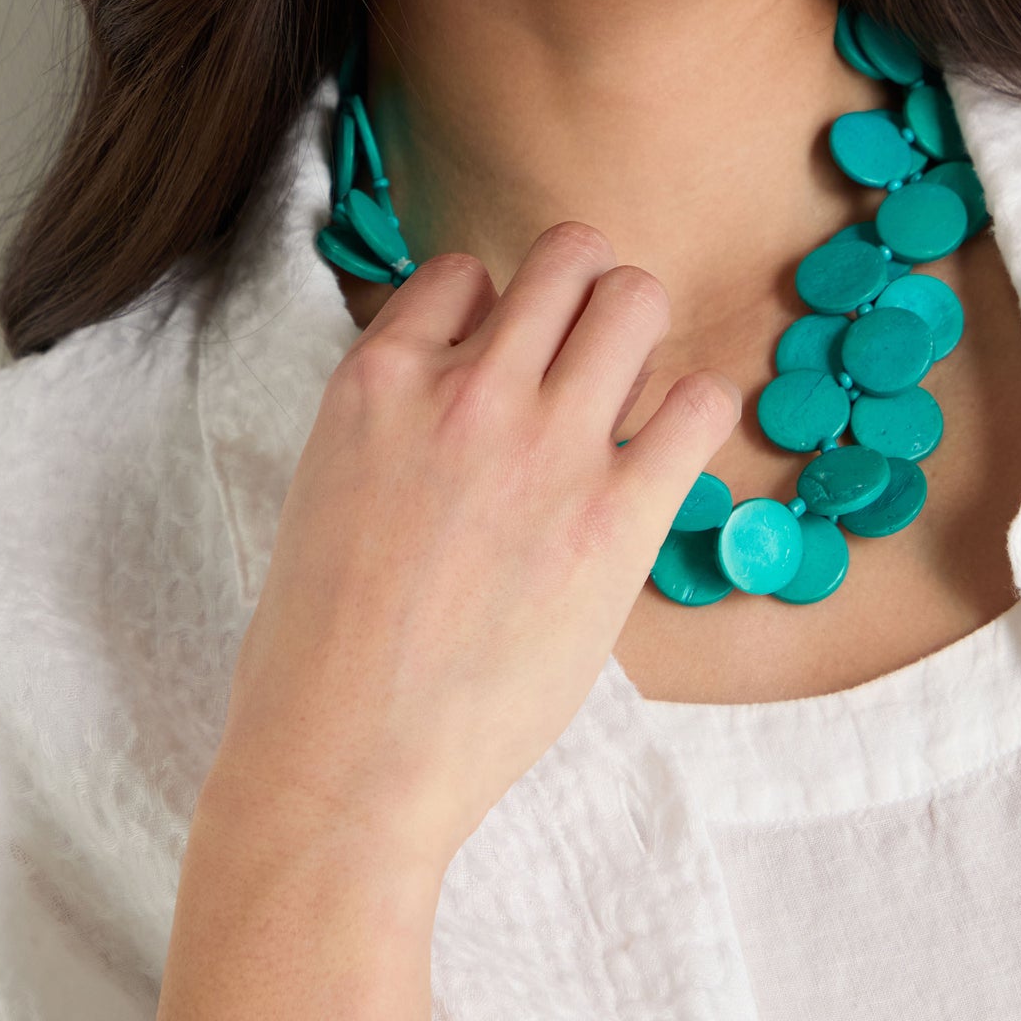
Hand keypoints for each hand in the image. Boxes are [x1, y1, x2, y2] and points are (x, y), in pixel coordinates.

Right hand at [203, 221, 740, 877]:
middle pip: (568, 254)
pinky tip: (664, 460)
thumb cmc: (322, 650)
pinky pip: (698, 404)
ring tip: (625, 401)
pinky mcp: (616, 519)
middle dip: (582, 295)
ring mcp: (544, 448)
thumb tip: (464, 378)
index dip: (491, 313)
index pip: (464, 269)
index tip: (495, 372)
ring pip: (637, 296)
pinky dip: (694, 415)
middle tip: (581, 364)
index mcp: (378, 378)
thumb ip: (399, 416)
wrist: (344, 765)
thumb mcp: (328, 485)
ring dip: (640, 336)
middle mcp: (465, 389)